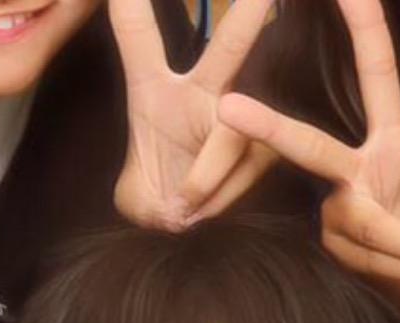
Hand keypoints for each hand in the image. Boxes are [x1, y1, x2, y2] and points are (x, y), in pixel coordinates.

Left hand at [111, 0, 275, 229]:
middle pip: (229, 46)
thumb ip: (148, 204)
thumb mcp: (134, 198)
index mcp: (154, 89)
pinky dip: (221, 197)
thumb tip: (176, 214)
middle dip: (247, 14)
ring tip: (181, 210)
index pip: (138, 35)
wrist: (186, 224)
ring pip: (232, 139)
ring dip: (203, 182)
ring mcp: (243, 116)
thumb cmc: (156, 196)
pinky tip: (203, 212)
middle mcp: (204, 91)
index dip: (131, 4)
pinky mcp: (268, 145)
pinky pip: (246, 170)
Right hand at [220, 0, 399, 289]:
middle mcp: (352, 170)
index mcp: (390, 139)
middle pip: (310, 147)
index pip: (377, 74)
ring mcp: (336, 210)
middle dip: (271, 127)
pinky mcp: (332, 248)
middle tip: (229, 109)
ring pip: (369, 227)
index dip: (366, 29)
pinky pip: (371, 261)